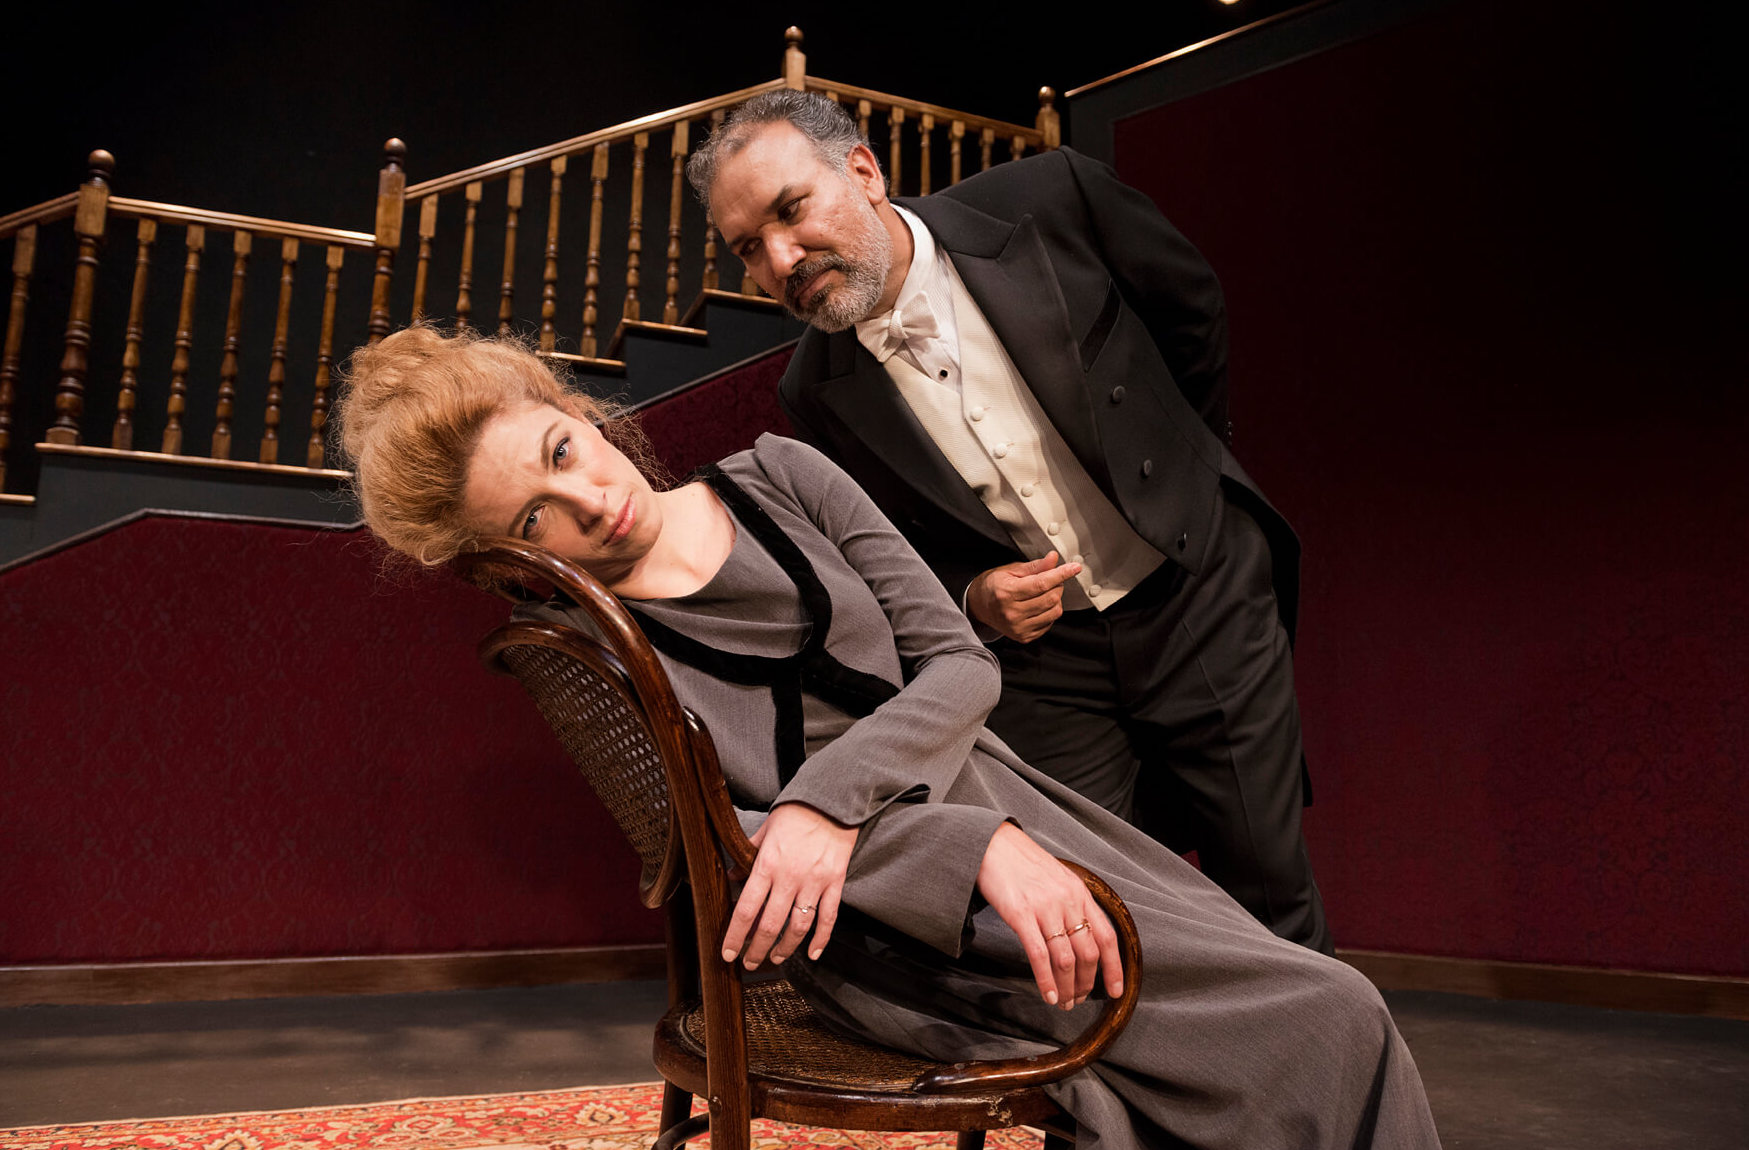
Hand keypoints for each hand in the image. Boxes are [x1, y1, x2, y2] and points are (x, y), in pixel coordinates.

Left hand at [722, 803, 857, 968]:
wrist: (832, 801)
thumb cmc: (795, 813)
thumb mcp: (764, 831)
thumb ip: (747, 856)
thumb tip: (731, 877)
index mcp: (768, 864)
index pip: (746, 909)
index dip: (735, 936)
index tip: (728, 953)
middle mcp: (790, 877)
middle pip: (771, 925)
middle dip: (757, 950)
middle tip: (749, 963)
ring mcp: (815, 882)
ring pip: (799, 926)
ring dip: (786, 948)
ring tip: (775, 958)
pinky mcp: (835, 883)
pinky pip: (829, 917)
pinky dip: (821, 939)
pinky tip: (813, 953)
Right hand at [966, 553, 1082, 642]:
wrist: (978, 606)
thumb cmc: (993, 586)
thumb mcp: (1011, 571)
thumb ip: (1035, 567)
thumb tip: (1053, 559)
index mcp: (1007, 593)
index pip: (1042, 583)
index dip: (1061, 574)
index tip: (1074, 568)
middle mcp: (1012, 613)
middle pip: (1051, 598)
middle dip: (1057, 585)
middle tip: (1051, 579)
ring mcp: (1018, 627)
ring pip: (1054, 612)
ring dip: (1056, 599)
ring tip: (1044, 593)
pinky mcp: (1024, 637)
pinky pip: (1050, 623)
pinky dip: (1050, 612)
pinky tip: (1039, 606)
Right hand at [976, 823, 1122, 1009]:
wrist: (993, 844)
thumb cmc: (1023, 864)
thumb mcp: (1058, 878)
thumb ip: (1072, 904)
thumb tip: (1081, 938)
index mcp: (1080, 893)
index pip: (1107, 936)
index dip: (1114, 968)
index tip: (1115, 990)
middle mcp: (1067, 901)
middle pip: (1087, 953)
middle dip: (1085, 984)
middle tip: (1078, 1000)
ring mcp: (1044, 908)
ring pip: (1065, 958)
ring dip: (1067, 987)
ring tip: (1063, 1002)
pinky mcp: (1020, 914)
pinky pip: (1039, 954)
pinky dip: (1046, 980)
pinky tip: (1048, 994)